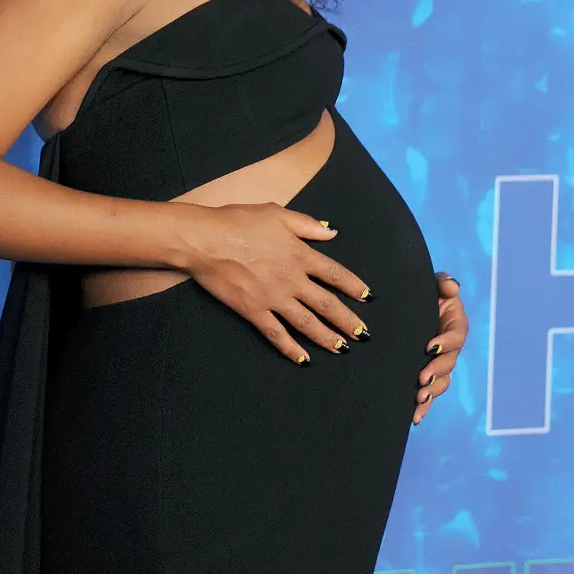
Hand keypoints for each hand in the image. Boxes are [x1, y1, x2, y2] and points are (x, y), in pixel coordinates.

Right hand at [181, 202, 372, 366]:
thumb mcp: (277, 214)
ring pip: (307, 323)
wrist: (206, 240)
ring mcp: (274, 298)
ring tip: (342, 349)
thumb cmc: (238, 221)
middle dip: (347, 321)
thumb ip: (307, 225)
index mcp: (300, 254)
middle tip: (363, 334)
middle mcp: (292, 279)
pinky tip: (303, 359)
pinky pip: (277, 334)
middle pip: (327, 304)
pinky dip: (291, 349)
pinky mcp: (254, 311)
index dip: (354, 286)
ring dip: (327, 338)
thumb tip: (332, 231)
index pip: (335, 274)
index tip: (368, 297)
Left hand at [413, 272, 466, 424]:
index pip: (456, 336)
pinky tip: (414, 418)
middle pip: (448, 363)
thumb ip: (443, 284)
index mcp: (456, 326)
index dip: (445, 342)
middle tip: (421, 379)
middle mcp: (450, 348)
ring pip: (440, 382)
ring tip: (418, 399)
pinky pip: (429, 393)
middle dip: (436, 373)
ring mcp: (440, 364)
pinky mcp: (427, 375)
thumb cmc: (426, 294)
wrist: (410, 308)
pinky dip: (423, 407)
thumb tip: (450, 286)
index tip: (430, 346)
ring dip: (431, 393)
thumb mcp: (435, 285)